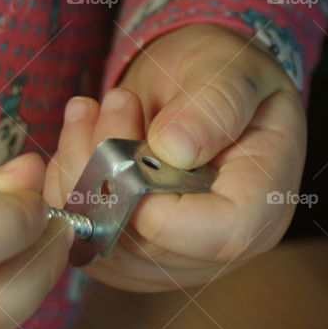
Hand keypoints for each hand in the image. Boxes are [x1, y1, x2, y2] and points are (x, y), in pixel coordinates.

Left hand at [45, 23, 305, 291]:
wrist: (198, 86)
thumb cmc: (226, 74)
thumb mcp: (232, 68)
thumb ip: (215, 104)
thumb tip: (175, 147)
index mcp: (261, 211)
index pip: (205, 234)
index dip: (149, 188)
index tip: (129, 122)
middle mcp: (217, 251)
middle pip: (141, 240)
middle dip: (104, 165)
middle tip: (112, 102)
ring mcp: (169, 261)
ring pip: (98, 241)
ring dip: (77, 170)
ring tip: (91, 111)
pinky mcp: (129, 255)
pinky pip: (80, 237)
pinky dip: (66, 184)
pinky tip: (80, 138)